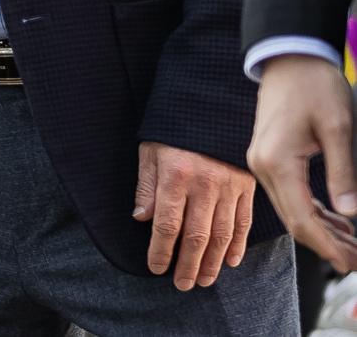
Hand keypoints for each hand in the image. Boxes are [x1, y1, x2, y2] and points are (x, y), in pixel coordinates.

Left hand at [135, 141, 255, 289]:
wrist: (211, 105)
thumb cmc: (173, 128)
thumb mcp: (149, 149)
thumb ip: (146, 185)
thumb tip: (142, 218)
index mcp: (176, 175)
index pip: (167, 224)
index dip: (161, 250)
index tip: (155, 267)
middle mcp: (204, 185)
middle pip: (197, 236)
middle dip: (188, 264)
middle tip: (182, 284)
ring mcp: (229, 187)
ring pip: (223, 235)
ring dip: (214, 262)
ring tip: (204, 279)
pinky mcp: (247, 186)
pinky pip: (244, 221)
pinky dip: (238, 244)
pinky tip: (231, 261)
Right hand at [248, 53, 356, 271]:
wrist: (289, 58)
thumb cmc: (314, 86)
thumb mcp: (339, 128)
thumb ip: (343, 173)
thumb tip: (350, 214)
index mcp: (277, 161)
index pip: (302, 218)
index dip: (327, 246)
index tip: (350, 266)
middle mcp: (263, 166)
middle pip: (294, 220)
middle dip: (327, 246)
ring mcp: (263, 163)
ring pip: (292, 211)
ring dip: (322, 232)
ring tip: (354, 249)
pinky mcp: (269, 158)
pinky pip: (289, 196)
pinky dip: (314, 213)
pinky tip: (337, 223)